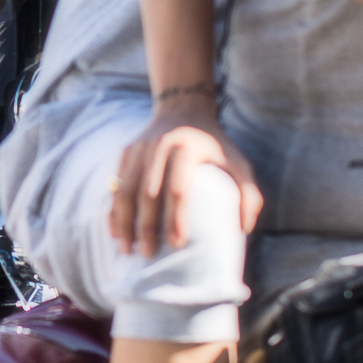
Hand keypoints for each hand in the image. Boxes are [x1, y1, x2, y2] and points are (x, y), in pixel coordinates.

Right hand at [107, 97, 264, 255]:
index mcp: (186, 149)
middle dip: (146, 226)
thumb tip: (245, 228)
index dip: (176, 218)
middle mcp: (159, 147)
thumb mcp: (239, 162)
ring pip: (125, 190)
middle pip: (148, 193)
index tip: (177, 244)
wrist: (184, 108)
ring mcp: (139, 149)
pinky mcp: (126, 152)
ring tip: (127, 250)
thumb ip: (249, 194)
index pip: (178, 189)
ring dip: (124, 222)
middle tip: (149, 254)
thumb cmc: (215, 145)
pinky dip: (113, 211)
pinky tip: (115, 234)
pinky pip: (115, 185)